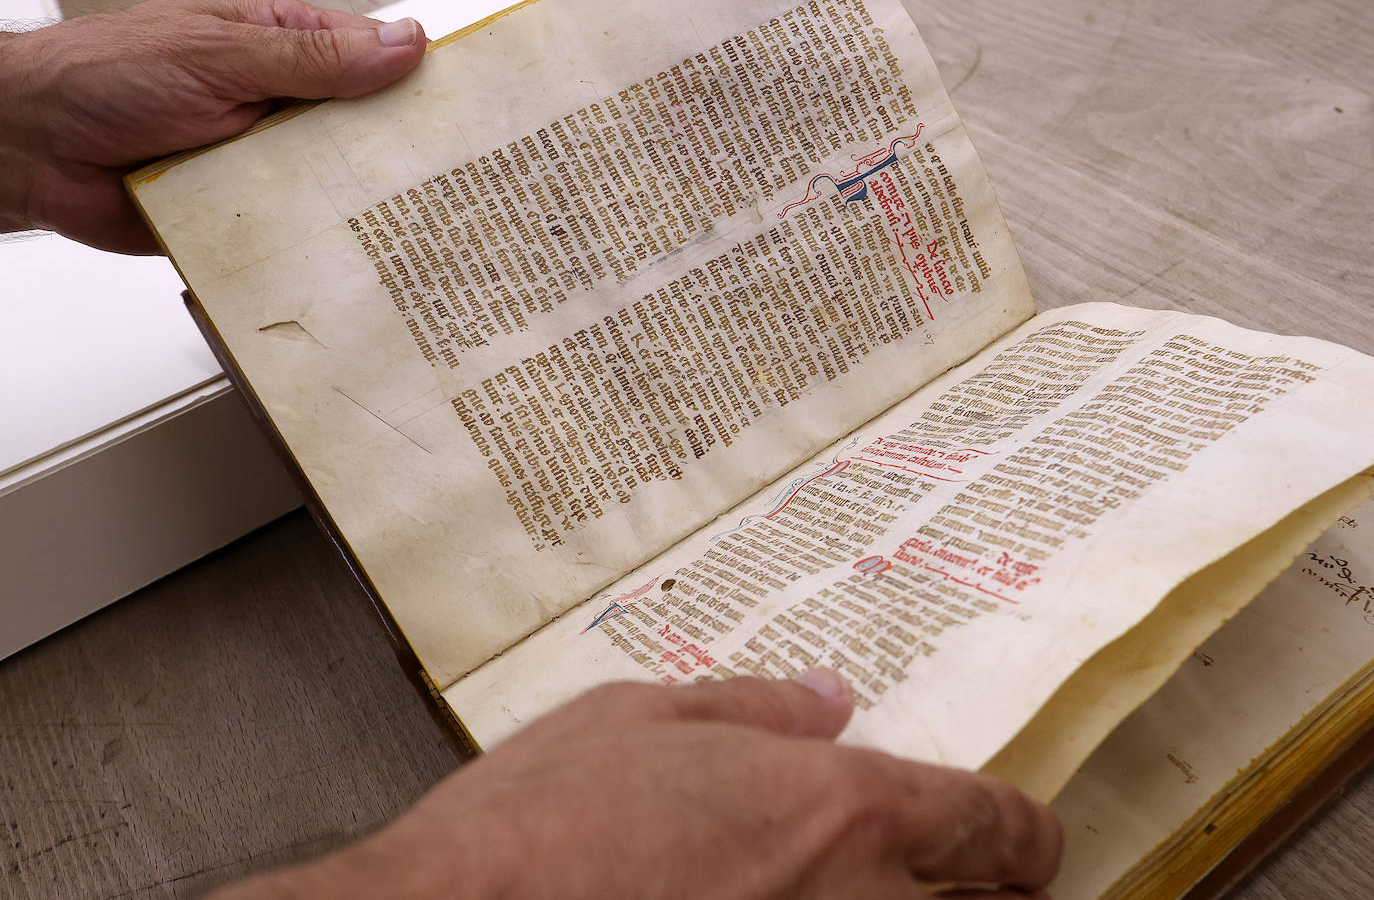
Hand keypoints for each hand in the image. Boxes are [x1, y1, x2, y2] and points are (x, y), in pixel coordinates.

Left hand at [0, 0, 426, 253]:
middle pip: (359, 130)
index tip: (465, 106)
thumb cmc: (104, 77)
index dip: (416, 81)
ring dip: (359, 203)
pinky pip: (294, 231)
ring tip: (419, 226)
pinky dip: (315, 242)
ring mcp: (260, 162)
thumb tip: (402, 43)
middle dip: (398, 153)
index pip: (368, 60)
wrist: (31, 149)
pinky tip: (351, 255)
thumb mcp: (222, 53)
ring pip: (332, 186)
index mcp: (278, 48)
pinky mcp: (242, 213)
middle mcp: (275, 105)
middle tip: (454, 179)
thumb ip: (314, 58)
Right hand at [212, 672, 1061, 899]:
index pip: (993, 826)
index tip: (1026, 839)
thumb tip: (822, 700)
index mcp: (839, 810)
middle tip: (955, 866)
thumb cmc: (536, 830)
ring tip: (845, 880)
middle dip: (978, 885)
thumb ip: (749, 707)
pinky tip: (764, 899)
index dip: (1024, 832)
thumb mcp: (638, 716)